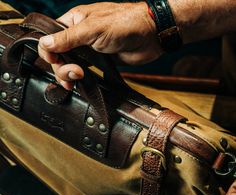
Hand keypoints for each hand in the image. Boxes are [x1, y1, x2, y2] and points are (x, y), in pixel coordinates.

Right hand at [38, 2, 161, 89]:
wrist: (148, 36)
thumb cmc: (124, 24)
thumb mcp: (93, 28)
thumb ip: (69, 38)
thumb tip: (45, 43)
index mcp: (74, 21)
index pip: (51, 37)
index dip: (49, 50)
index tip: (54, 60)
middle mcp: (79, 36)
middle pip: (58, 54)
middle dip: (62, 66)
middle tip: (74, 73)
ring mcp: (88, 50)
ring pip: (69, 64)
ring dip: (68, 74)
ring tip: (77, 79)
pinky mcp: (98, 61)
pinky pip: (83, 71)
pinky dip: (78, 79)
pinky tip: (78, 83)